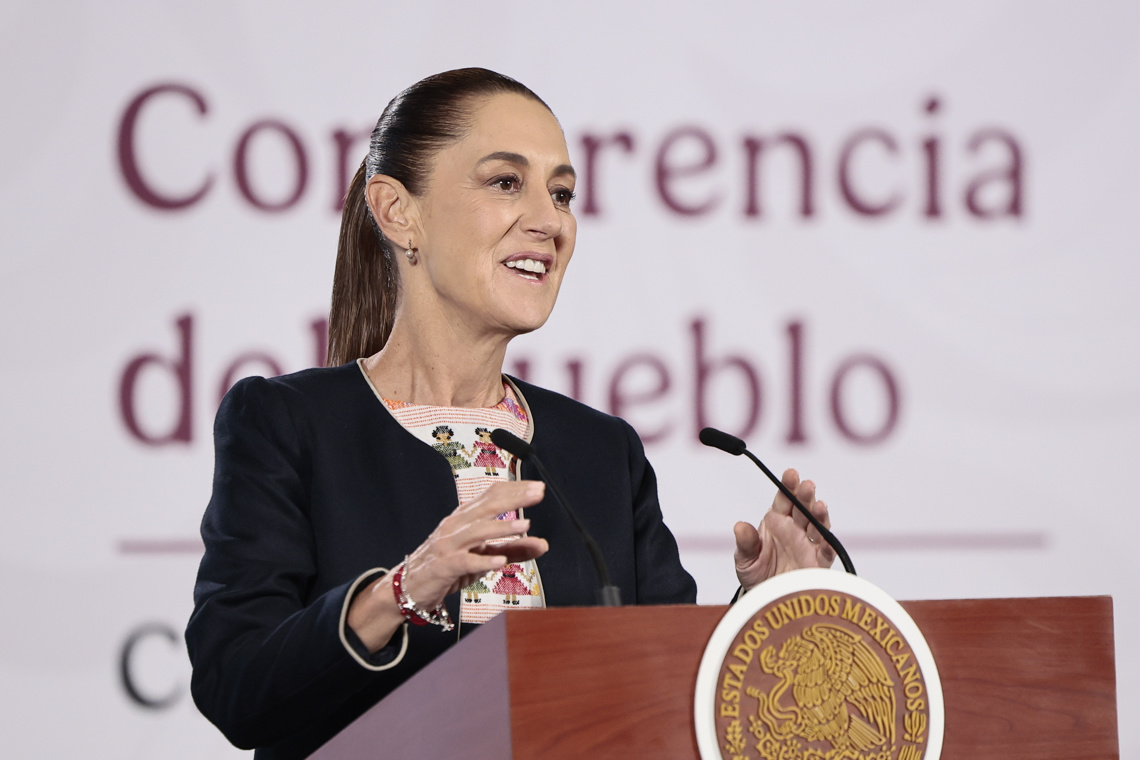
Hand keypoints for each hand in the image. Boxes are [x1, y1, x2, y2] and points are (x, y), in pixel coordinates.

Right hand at [348, 480, 547, 650]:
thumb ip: (514, 549)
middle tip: (537, 493)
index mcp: (465, 518)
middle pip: (486, 506)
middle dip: (513, 499)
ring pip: (476, 531)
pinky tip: (500, 561)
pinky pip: (464, 562)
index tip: (538, 488)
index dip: (515, 490)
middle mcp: (456, 526)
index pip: (491, 496)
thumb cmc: (448, 567)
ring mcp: (448, 545)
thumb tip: (543, 544)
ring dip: (501, 528)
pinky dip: (482, 561)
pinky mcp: (443, 567)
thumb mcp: (484, 556)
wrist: (408, 587)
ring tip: (524, 526)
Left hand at [733, 468, 834, 591]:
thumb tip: (739, 526)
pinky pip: (826, 552)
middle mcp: (795, 530)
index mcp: (776, 522)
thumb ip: (745, 542)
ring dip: (819, 515)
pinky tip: (826, 534)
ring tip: (819, 505)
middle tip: (807, 485)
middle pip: (802, 508)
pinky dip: (828, 543)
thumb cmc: (755, 574)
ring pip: (817, 526)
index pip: (784, 499)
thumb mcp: (744, 559)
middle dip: (805, 496)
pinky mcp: (817, 564)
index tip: (791, 474)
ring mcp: (807, 545)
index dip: (788, 486)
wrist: (765, 599)